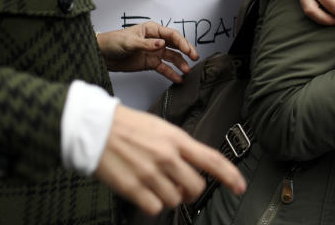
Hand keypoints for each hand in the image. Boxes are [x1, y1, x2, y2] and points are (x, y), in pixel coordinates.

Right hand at [95, 106, 245, 216]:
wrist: (95, 127)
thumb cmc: (127, 126)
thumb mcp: (162, 128)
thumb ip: (180, 146)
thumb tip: (193, 164)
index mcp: (177, 139)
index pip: (212, 159)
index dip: (230, 175)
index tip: (239, 186)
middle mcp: (167, 156)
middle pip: (196, 186)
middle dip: (191, 191)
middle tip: (181, 187)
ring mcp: (150, 173)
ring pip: (175, 199)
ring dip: (169, 197)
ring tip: (156, 185)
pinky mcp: (133, 187)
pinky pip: (154, 208)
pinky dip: (152, 205)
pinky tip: (145, 193)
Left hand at [97, 22, 198, 83]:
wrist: (101, 55)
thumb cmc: (112, 42)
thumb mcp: (128, 42)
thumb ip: (146, 44)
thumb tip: (161, 44)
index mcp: (152, 30)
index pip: (171, 35)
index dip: (182, 41)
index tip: (189, 49)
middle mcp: (156, 40)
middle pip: (175, 45)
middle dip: (186, 51)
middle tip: (195, 57)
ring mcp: (154, 52)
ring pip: (172, 57)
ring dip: (180, 64)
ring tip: (187, 71)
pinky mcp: (150, 63)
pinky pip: (164, 68)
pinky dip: (171, 73)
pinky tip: (178, 78)